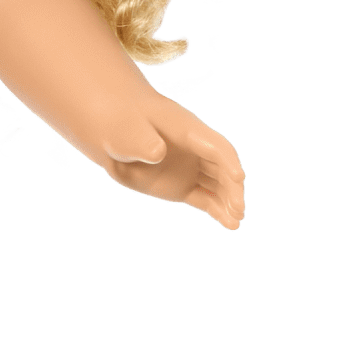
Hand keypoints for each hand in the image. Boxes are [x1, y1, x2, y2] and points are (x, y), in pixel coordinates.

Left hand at [96, 87, 246, 229]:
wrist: (112, 135)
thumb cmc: (121, 126)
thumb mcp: (127, 132)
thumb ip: (143, 142)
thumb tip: (157, 153)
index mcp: (187, 131)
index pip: (215, 147)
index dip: (228, 161)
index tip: (237, 177)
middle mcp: (196, 150)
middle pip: (223, 168)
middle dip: (232, 188)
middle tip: (238, 209)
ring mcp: (191, 169)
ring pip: (217, 186)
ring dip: (228, 202)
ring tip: (235, 222)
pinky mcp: (183, 187)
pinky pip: (205, 198)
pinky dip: (217, 210)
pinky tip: (229, 224)